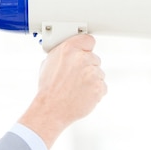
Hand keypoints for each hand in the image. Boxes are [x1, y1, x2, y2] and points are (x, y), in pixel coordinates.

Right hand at [19, 33, 106, 148]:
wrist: (51, 109)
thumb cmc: (48, 89)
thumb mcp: (48, 63)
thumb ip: (62, 54)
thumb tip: (69, 52)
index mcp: (68, 49)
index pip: (88, 40)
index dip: (86, 47)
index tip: (85, 51)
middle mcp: (82, 59)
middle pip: (94, 58)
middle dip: (87, 67)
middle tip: (75, 77)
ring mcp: (92, 73)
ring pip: (99, 73)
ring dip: (91, 79)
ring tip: (77, 88)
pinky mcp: (99, 87)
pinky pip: (102, 86)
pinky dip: (95, 91)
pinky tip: (82, 94)